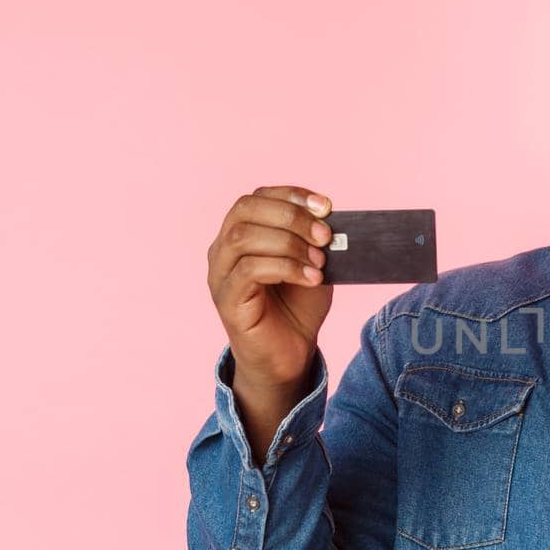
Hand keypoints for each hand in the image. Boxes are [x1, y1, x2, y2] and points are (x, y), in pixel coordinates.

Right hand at [206, 185, 335, 390]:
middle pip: (245, 209)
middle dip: (291, 216)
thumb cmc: (298, 306)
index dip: (291, 194)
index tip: (326, 206)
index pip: (257, 197)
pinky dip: (285, 268)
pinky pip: (249, 270)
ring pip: (244, 237)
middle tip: (325, 236)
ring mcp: (220, 274)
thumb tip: (330, 215)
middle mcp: (222, 249)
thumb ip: (314, 237)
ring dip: (289, 243)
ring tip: (319, 261)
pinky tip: (310, 278)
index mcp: (241, 233)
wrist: (290, 354)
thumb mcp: (312, 262)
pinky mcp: (226, 299)